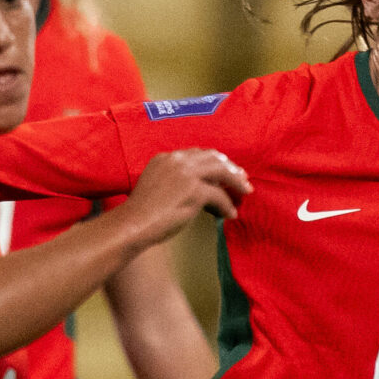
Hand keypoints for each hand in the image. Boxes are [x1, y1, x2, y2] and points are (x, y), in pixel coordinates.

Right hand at [117, 149, 250, 243]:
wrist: (132, 224)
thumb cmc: (141, 214)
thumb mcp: (156, 187)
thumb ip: (175, 182)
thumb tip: (202, 193)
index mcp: (166, 158)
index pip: (197, 154)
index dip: (214, 161)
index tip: (225, 169)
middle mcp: (177, 160)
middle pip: (213, 158)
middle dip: (230, 167)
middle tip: (242, 178)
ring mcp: (186, 174)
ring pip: (221, 172)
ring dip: (236, 182)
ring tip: (245, 192)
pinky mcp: (194, 190)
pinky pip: (219, 196)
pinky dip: (227, 205)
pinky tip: (230, 214)